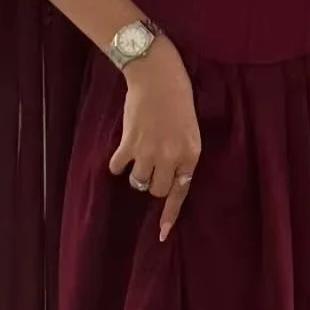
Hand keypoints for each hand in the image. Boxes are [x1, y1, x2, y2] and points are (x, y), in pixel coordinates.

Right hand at [106, 36, 201, 241]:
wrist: (158, 76)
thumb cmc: (178, 99)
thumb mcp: (190, 130)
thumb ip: (181, 155)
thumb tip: (169, 178)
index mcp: (191, 153)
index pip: (181, 192)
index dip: (169, 215)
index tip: (160, 234)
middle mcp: (171, 157)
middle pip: (157, 191)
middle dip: (153, 183)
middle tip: (152, 166)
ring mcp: (149, 151)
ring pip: (138, 181)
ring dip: (137, 173)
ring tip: (138, 155)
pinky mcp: (129, 143)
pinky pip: (118, 167)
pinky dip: (117, 164)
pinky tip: (121, 153)